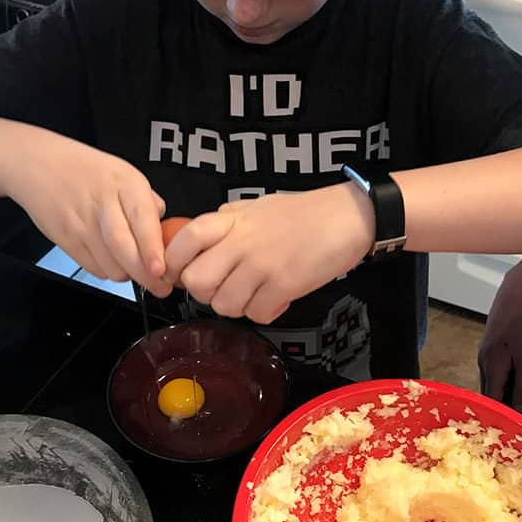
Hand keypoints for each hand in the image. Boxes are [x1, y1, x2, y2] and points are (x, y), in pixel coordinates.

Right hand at [6, 126, 170, 296]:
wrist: (37, 164)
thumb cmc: (85, 170)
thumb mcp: (124, 173)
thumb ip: (147, 202)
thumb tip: (165, 231)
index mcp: (125, 183)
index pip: (142, 221)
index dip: (152, 250)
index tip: (162, 270)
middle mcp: (103, 203)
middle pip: (124, 248)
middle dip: (144, 275)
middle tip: (160, 286)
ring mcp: (81, 223)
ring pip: (110, 264)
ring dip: (128, 275)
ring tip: (136, 271)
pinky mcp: (65, 239)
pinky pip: (92, 267)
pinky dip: (107, 272)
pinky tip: (113, 263)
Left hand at [163, 183, 374, 323]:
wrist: (349, 217)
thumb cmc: (305, 213)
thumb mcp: (257, 206)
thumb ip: (227, 221)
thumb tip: (200, 239)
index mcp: (232, 219)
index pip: (184, 240)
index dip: (172, 263)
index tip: (178, 275)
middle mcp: (242, 241)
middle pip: (197, 282)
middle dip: (207, 293)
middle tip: (225, 288)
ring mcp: (262, 264)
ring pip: (225, 305)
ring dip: (239, 306)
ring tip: (257, 293)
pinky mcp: (284, 285)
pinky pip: (257, 314)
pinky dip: (266, 312)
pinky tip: (278, 297)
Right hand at [478, 256, 521, 413]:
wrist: (513, 297)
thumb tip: (521, 412)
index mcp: (491, 369)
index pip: (492, 401)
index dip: (500, 416)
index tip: (509, 428)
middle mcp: (482, 363)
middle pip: (487, 393)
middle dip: (496, 407)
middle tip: (510, 420)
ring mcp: (482, 353)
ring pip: (488, 381)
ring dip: (496, 394)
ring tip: (509, 405)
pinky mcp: (486, 346)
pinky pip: (489, 370)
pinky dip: (496, 381)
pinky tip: (506, 381)